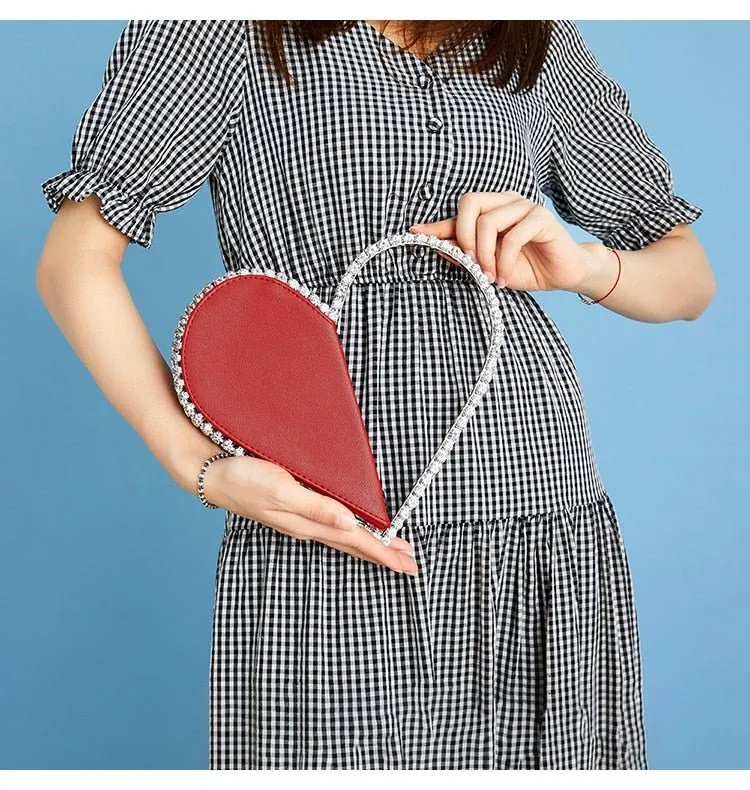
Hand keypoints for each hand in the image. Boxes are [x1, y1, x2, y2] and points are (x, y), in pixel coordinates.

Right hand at [200, 454, 418, 574]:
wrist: (211, 475)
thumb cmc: (243, 479)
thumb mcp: (281, 491)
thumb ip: (315, 507)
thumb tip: (349, 523)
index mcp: (308, 522)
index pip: (355, 541)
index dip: (384, 551)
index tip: (409, 563)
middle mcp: (306, 525)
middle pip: (353, 544)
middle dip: (383, 553)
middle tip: (410, 564)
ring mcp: (298, 519)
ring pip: (342, 537)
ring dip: (368, 544)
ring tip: (389, 551)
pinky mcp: (292, 508)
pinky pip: (328, 526)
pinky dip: (348, 532)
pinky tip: (350, 529)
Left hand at [410, 190, 597, 292]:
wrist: (564, 274)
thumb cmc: (527, 267)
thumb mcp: (489, 265)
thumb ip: (466, 255)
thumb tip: (439, 249)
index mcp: (493, 208)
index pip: (459, 211)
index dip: (437, 224)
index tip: (415, 234)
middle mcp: (507, 201)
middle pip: (470, 202)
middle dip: (462, 236)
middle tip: (469, 264)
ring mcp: (525, 207)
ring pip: (488, 221)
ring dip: (484, 255)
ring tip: (489, 277)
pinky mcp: (542, 218)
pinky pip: (511, 237)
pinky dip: (503, 261)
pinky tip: (503, 277)